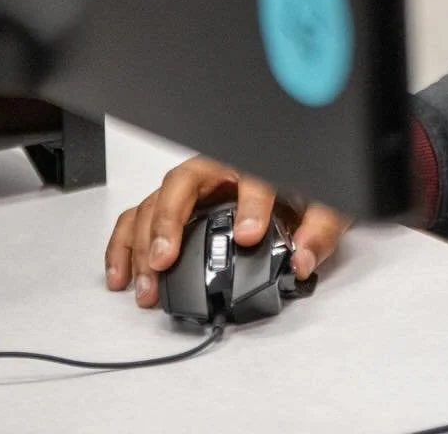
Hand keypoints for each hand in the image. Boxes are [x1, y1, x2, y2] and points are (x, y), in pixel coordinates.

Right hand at [104, 155, 350, 308]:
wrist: (295, 185)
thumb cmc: (303, 190)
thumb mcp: (325, 204)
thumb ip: (320, 228)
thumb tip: (303, 258)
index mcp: (260, 165)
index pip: (255, 177)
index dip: (252, 206)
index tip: (250, 234)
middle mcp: (220, 172)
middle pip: (184, 182)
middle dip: (169, 220)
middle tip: (166, 260)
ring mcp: (195, 189)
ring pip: (156, 201)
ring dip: (143, 242)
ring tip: (147, 282)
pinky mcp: (177, 208)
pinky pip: (140, 216)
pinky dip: (125, 245)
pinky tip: (122, 275)